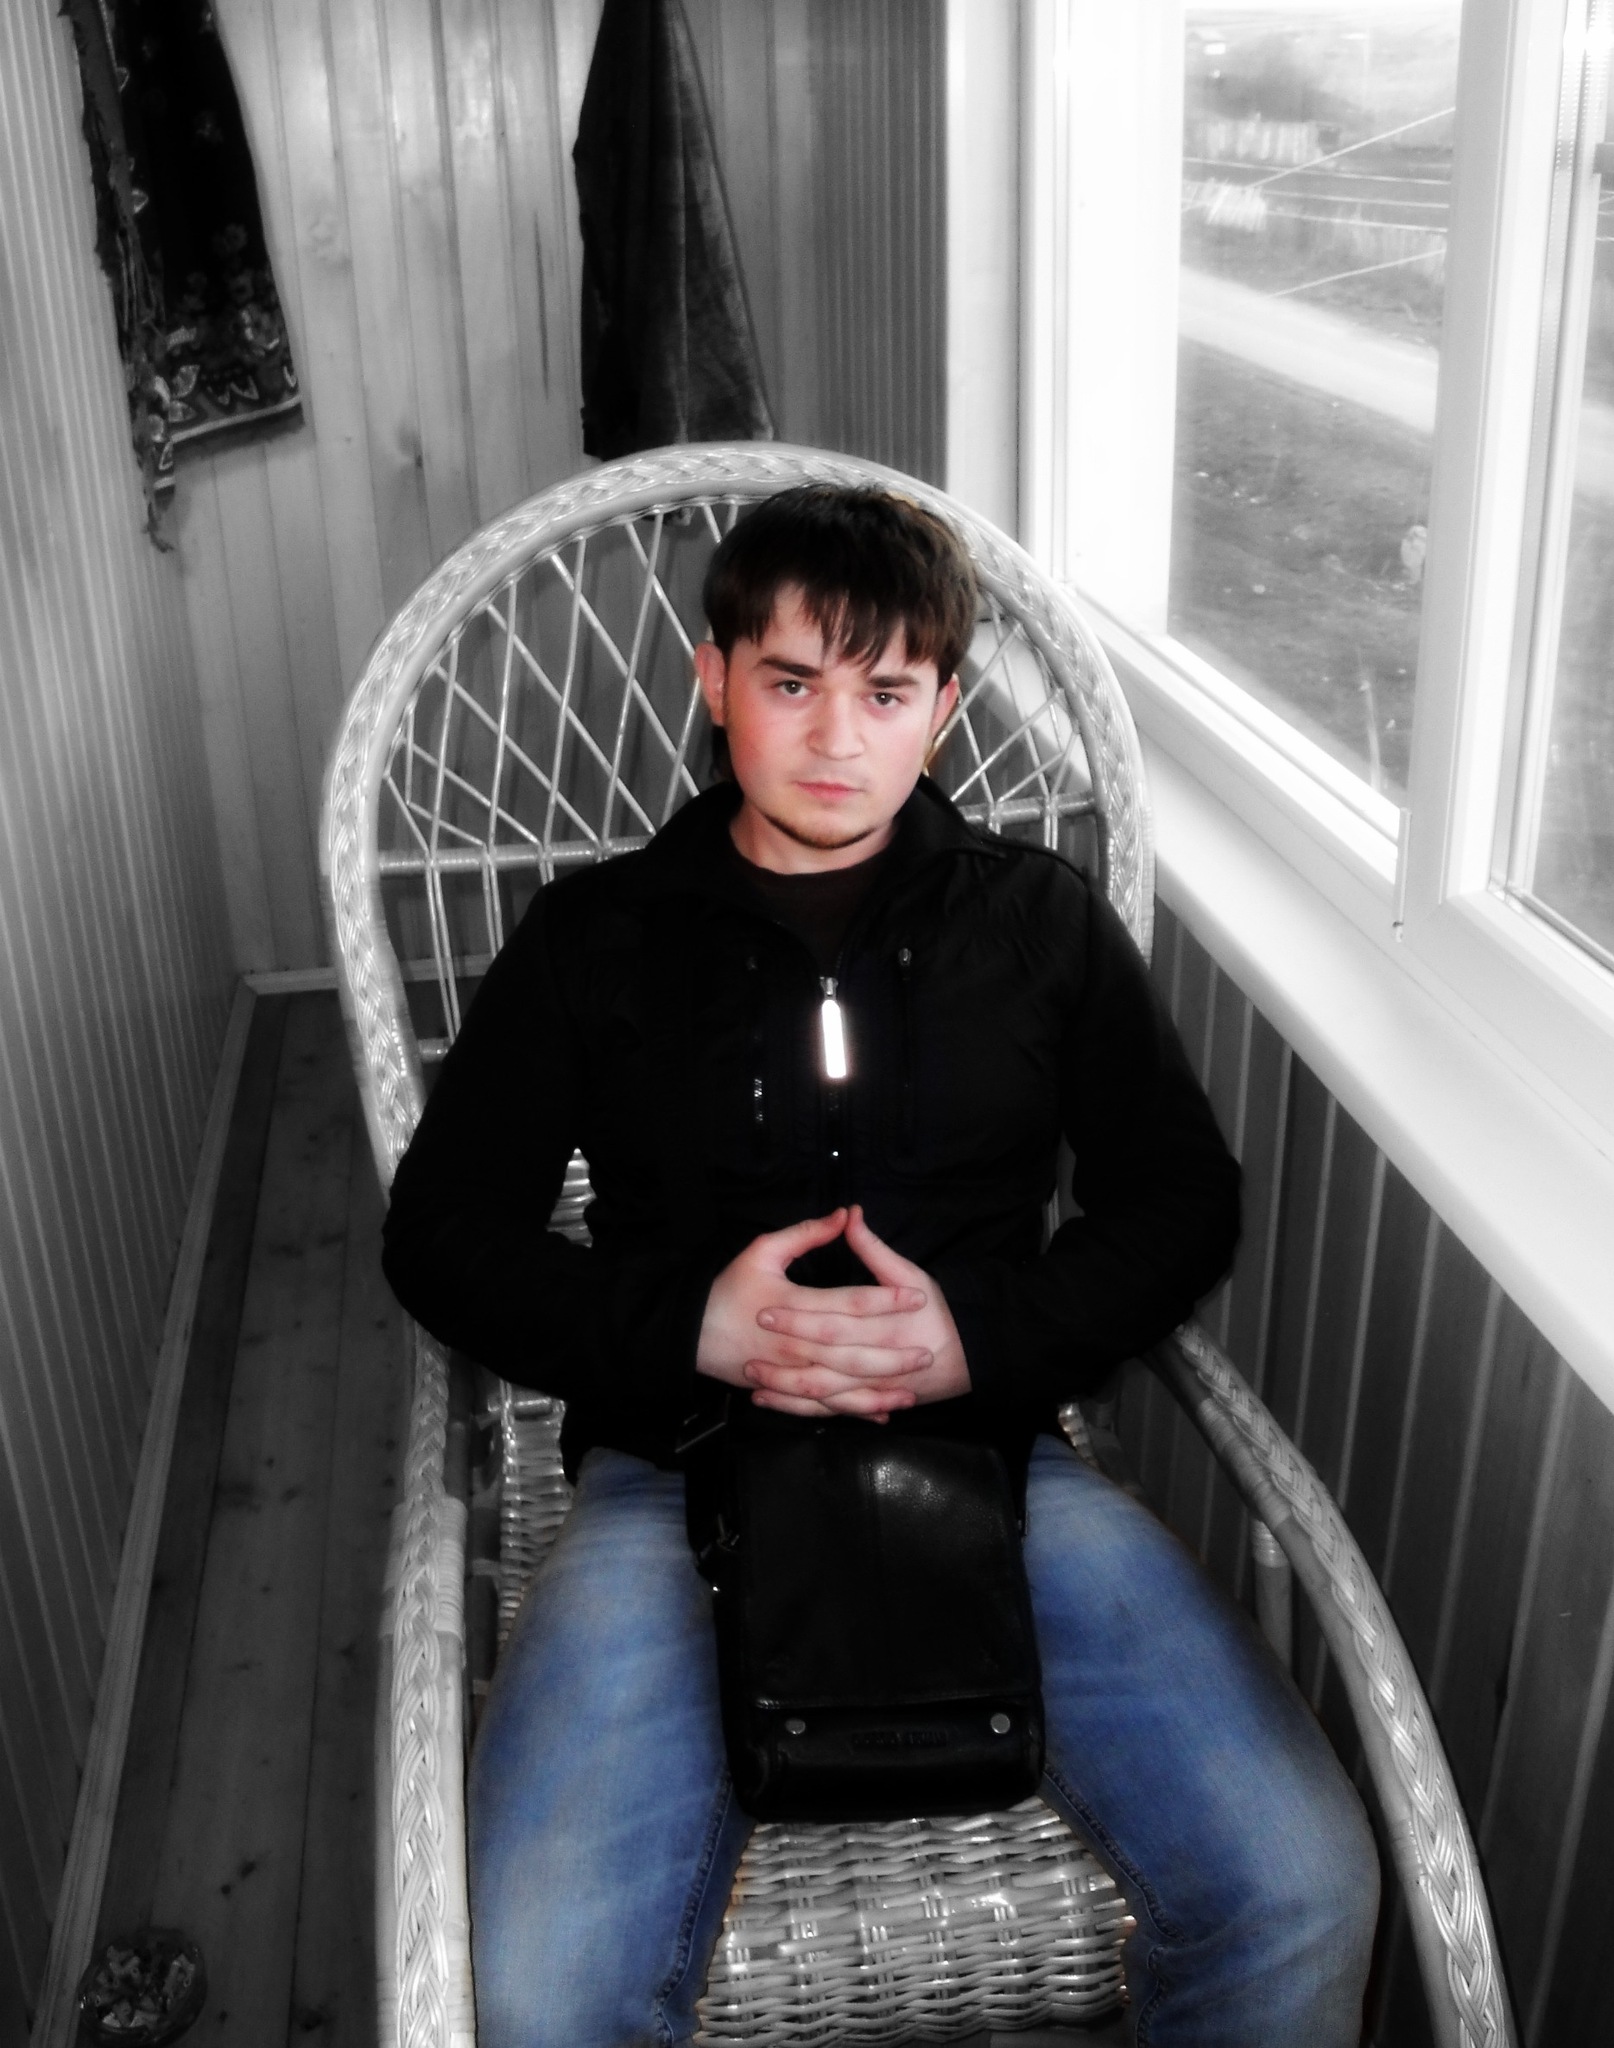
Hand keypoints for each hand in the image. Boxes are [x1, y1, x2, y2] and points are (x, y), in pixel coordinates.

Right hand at [696, 1209, 931, 1419]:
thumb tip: (846, 1214)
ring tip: (912, 1389)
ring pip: (842, 1389)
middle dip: (893, 1356)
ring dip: (878, 1392)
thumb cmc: (728, 1290)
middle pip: (852, 1353)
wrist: (691, 1333)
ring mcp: (789, 1375)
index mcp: (792, 1307)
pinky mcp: (784, 1392)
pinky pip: (824, 1408)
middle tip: (927, 1353)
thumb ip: (805, 1233)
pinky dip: (853, 1412)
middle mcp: (794, 1346)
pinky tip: (880, 1413)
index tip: (919, 1297)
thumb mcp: (761, 1251)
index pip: (849, 1303)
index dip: (887, 1300)